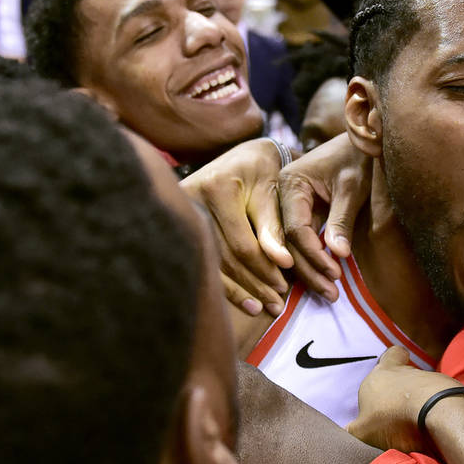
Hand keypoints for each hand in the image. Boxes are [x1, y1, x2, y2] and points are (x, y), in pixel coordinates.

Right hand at [181, 139, 293, 315]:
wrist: (242, 156)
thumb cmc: (264, 173)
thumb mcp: (273, 194)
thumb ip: (274, 228)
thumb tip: (283, 263)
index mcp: (218, 188)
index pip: (242, 243)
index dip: (264, 268)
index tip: (284, 286)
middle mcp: (192, 200)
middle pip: (225, 257)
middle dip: (254, 283)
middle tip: (277, 303)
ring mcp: (180, 213)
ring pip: (212, 263)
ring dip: (240, 290)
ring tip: (264, 307)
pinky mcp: (178, 224)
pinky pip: (202, 260)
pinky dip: (225, 284)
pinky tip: (245, 301)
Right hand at [279, 133, 370, 299]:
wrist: (363, 141)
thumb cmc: (359, 159)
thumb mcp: (353, 187)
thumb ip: (342, 219)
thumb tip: (338, 254)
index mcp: (290, 183)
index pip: (295, 228)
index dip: (314, 254)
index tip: (334, 273)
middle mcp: (282, 195)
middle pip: (289, 243)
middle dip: (310, 270)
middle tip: (332, 294)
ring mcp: (288, 206)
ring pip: (292, 247)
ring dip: (310, 271)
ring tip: (331, 294)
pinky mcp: (299, 214)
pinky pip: (300, 242)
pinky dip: (312, 261)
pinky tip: (323, 281)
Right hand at [346, 347, 462, 453]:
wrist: (439, 414)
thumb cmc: (393, 417)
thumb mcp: (362, 431)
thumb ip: (354, 430)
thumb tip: (348, 432)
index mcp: (382, 373)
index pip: (391, 355)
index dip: (391, 361)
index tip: (390, 373)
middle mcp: (408, 372)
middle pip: (407, 375)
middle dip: (403, 391)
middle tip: (397, 411)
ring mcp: (433, 381)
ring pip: (425, 389)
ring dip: (421, 404)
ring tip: (415, 427)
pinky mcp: (452, 394)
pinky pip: (442, 402)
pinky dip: (437, 413)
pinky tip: (433, 430)